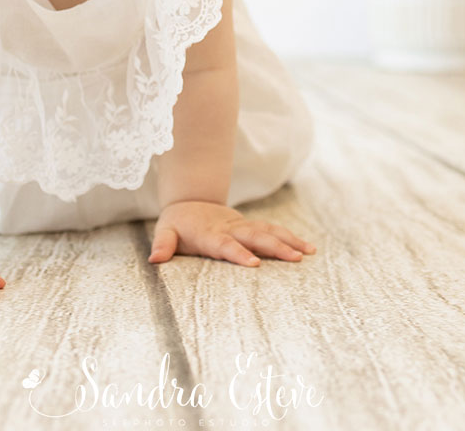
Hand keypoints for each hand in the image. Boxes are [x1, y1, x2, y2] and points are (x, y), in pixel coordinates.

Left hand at [147, 200, 317, 266]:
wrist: (192, 201)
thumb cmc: (178, 223)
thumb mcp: (165, 231)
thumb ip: (162, 245)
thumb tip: (154, 259)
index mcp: (209, 234)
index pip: (225, 244)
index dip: (238, 253)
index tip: (254, 264)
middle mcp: (230, 229)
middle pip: (255, 237)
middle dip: (276, 247)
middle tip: (296, 258)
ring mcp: (243, 226)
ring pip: (269, 231)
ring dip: (289, 240)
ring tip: (309, 252)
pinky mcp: (252, 227)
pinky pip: (273, 231)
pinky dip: (290, 238)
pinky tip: (308, 248)